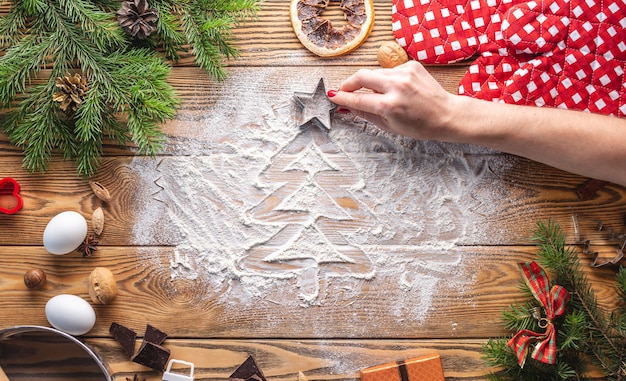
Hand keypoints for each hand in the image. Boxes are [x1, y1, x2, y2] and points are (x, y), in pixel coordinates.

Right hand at [328, 61, 459, 140]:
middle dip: (348, 83)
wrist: (447, 114)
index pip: (357, 99)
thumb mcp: (389, 126)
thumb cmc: (420, 126)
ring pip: (375, 73)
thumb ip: (365, 114)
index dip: (342, 98)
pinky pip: (389, 71)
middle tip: (343, 91)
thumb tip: (346, 107)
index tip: (332, 97)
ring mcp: (405, 73)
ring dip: (370, 83)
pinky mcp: (411, 65)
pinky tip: (396, 91)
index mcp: (390, 106)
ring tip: (378, 96)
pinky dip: (386, 80)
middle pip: (361, 76)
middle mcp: (396, 86)